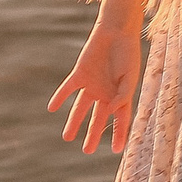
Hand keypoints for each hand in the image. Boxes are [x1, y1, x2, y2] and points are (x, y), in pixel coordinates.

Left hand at [49, 13, 141, 154]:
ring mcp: (91, 84)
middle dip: (93, 134)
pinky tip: (52, 107)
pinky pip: (68, 89)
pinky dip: (60, 97)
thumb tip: (111, 111)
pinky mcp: (80, 74)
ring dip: (74, 122)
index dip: (120, 134)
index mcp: (120, 95)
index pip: (120, 120)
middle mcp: (105, 93)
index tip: (117, 150)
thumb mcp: (129, 75)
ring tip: (67, 137)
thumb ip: (122, 93)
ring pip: (80, 108)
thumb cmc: (127, 52)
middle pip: (98, 118)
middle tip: (87, 150)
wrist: (116, 30)